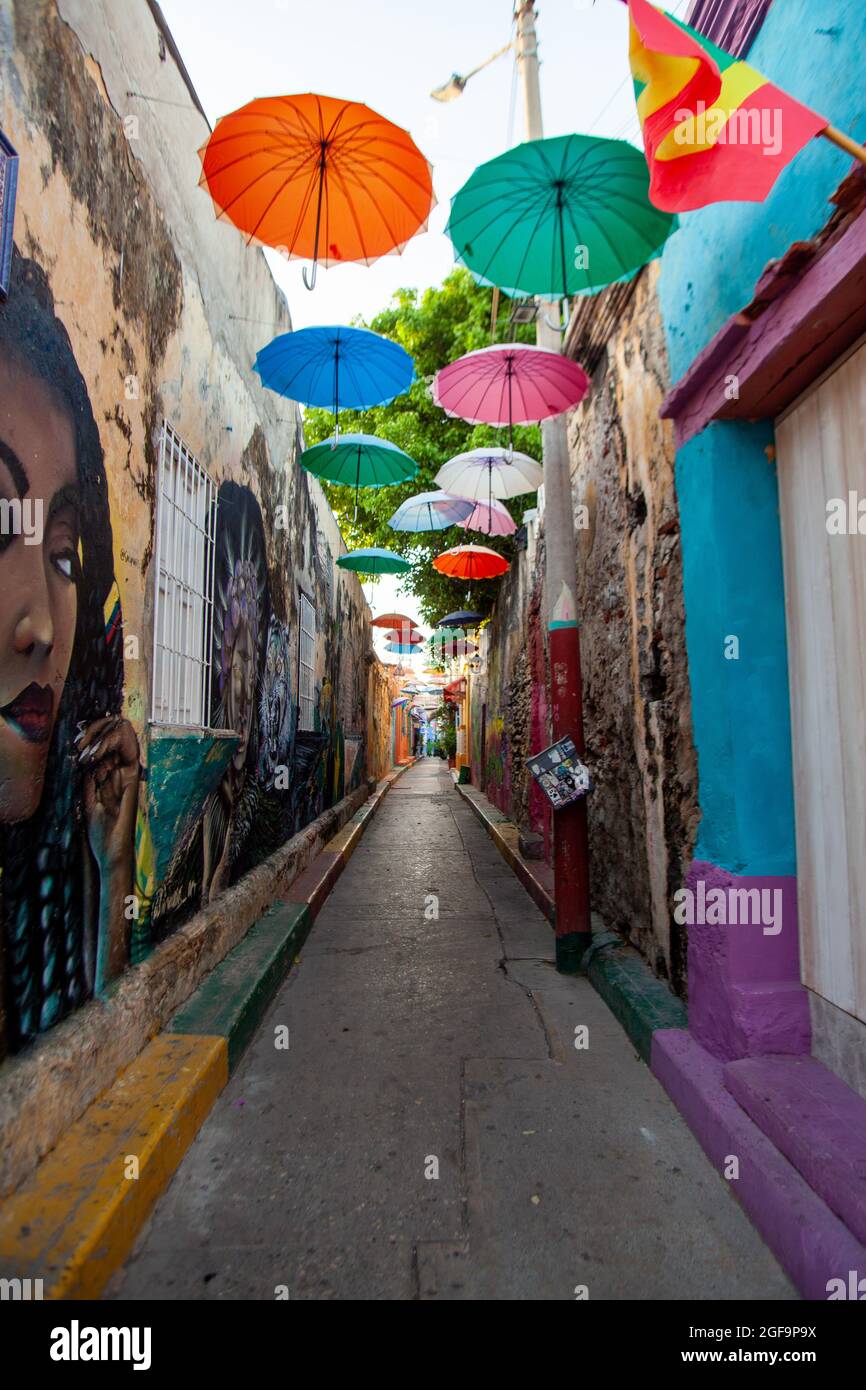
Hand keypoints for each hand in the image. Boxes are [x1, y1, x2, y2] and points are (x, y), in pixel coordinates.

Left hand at [78, 716, 139, 870]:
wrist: (112, 853)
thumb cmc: (102, 833)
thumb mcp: (87, 801)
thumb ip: (88, 782)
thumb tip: (83, 762)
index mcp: (113, 775)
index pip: (108, 740)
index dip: (93, 733)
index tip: (76, 743)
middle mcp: (124, 771)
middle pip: (117, 731)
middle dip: (96, 729)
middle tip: (79, 742)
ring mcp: (129, 774)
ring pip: (123, 734)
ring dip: (99, 736)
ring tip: (83, 749)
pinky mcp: (133, 779)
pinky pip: (128, 750)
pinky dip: (107, 746)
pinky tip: (91, 756)